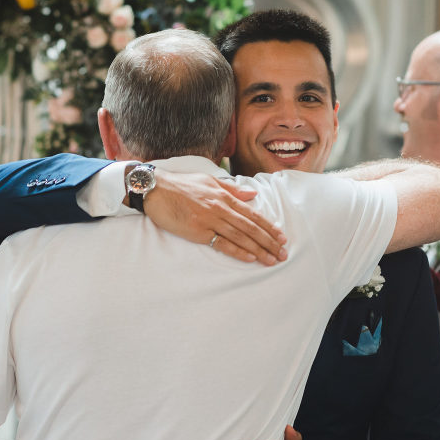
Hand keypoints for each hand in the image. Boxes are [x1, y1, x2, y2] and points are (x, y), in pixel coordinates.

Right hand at [144, 170, 287, 264]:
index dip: (269, 227)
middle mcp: (221, 208)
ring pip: (240, 237)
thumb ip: (232, 189)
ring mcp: (210, 220)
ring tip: (272, 260)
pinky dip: (238, 251)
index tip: (281, 237)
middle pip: (251, 228)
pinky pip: (222, 244)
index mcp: (224, 196)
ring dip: (259, 249)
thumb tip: (253, 193)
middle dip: (269, 242)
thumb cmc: (180, 185)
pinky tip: (250, 258)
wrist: (155, 189)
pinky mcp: (198, 231)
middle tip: (283, 254)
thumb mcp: (209, 180)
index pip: (252, 214)